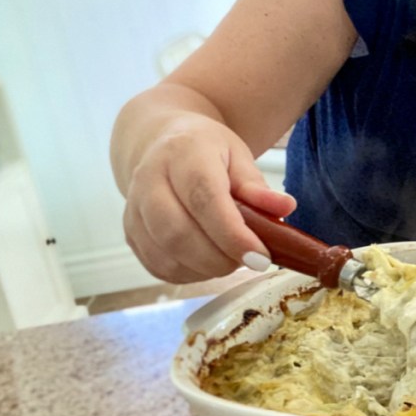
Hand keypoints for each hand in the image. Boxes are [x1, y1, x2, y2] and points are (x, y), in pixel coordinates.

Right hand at [121, 113, 296, 282]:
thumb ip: (258, 187)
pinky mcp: (130, 232)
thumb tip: (285, 208)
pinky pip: (158, 266)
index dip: (232, 234)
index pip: (204, 199)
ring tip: (232, 259)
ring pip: (165, 254)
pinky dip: (189, 274)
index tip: (260, 256)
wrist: (163, 141)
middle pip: (178, 233)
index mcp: (183, 153)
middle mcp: (149, 179)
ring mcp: (134, 208)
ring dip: (205, 269)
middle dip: (220, 258)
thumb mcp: (238, 156)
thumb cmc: (206, 151)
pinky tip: (209, 263)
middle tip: (250, 261)